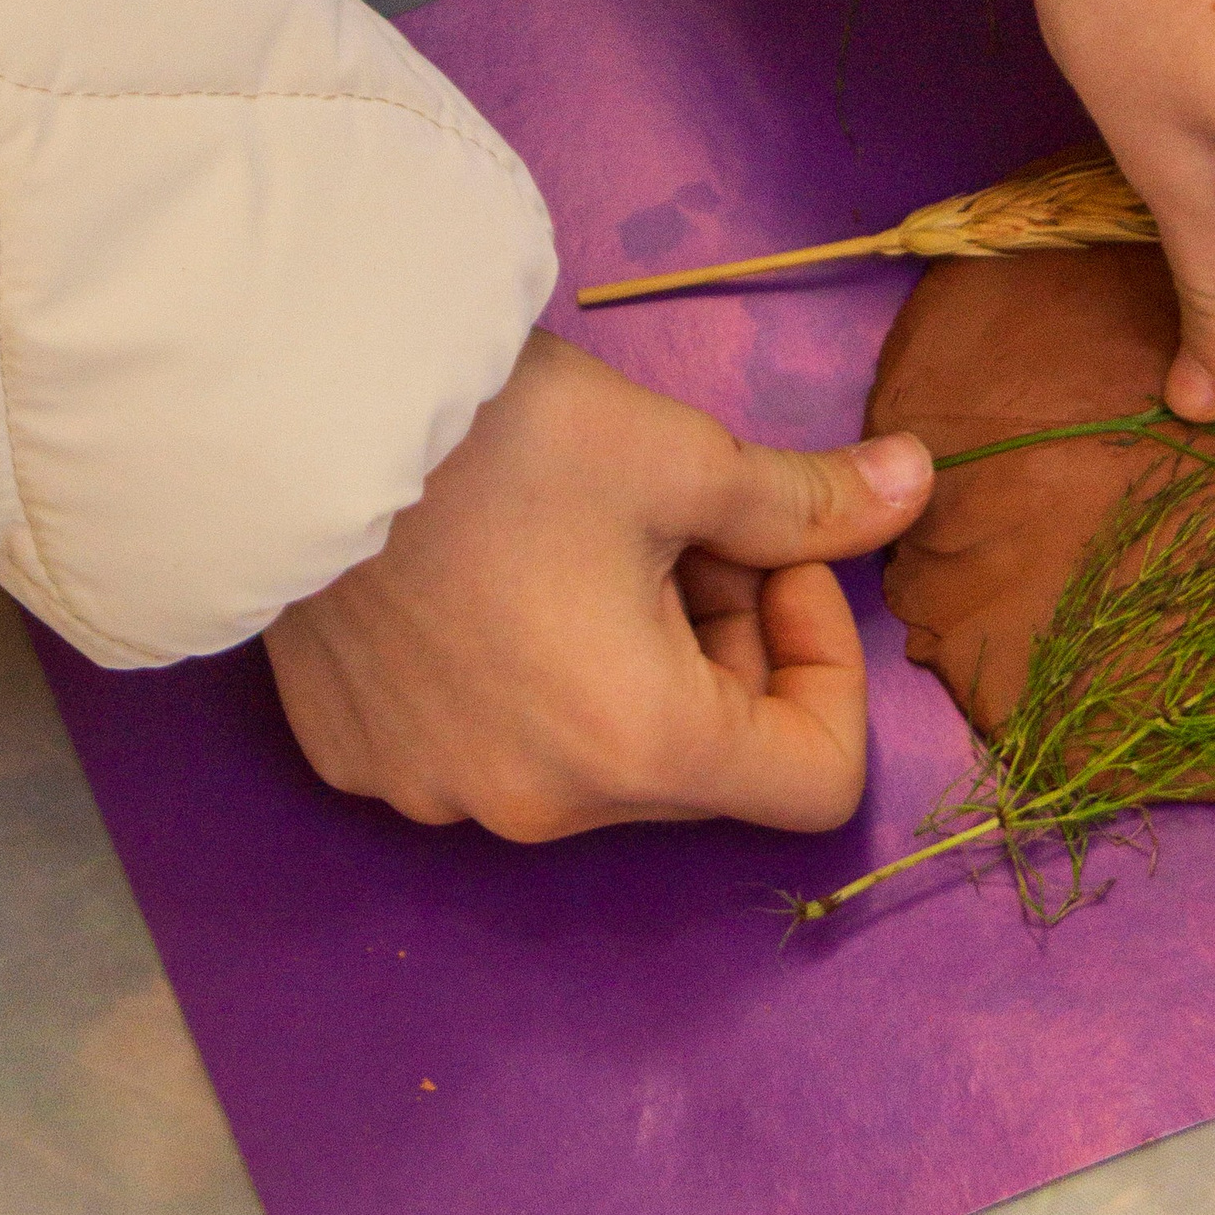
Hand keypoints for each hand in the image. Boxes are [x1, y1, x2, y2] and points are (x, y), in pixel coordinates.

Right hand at [264, 333, 931, 834]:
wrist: (294, 407)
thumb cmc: (506, 435)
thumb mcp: (683, 456)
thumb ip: (809, 500)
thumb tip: (920, 484)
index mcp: (640, 751)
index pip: (813, 778)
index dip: (829, 659)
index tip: (781, 552)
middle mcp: (537, 808)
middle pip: (699, 759)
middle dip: (729, 638)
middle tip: (694, 518)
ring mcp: (434, 791)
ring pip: (594, 750)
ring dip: (633, 654)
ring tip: (589, 530)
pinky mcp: (360, 755)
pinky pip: (486, 740)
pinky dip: (526, 669)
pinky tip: (488, 562)